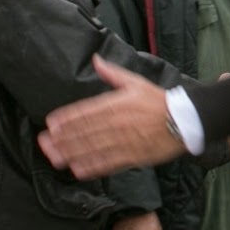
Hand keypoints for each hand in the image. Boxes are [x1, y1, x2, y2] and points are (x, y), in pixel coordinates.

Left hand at [40, 56, 188, 178]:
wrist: (185, 120)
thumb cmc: (158, 100)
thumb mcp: (135, 81)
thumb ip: (112, 73)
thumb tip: (96, 60)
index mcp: (116, 103)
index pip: (86, 111)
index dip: (67, 118)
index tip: (51, 123)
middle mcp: (117, 123)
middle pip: (85, 132)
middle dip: (63, 138)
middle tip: (45, 143)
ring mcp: (124, 141)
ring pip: (93, 149)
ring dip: (72, 154)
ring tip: (55, 157)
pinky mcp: (133, 157)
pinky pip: (109, 164)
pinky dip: (93, 167)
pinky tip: (78, 170)